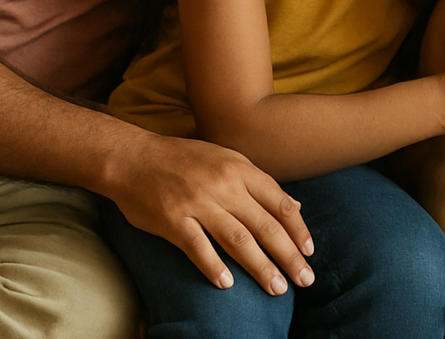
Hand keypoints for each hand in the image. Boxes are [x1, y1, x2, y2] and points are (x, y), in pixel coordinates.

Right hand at [103, 132, 314, 294]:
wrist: (135, 157)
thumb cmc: (185, 159)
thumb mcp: (227, 159)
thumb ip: (259, 183)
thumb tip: (293, 207)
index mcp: (240, 169)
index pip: (279, 203)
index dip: (297, 229)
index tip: (310, 251)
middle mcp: (224, 185)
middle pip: (264, 225)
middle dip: (288, 255)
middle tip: (305, 279)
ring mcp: (198, 203)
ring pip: (238, 240)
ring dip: (261, 267)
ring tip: (277, 288)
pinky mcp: (173, 220)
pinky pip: (198, 248)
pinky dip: (214, 267)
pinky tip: (228, 284)